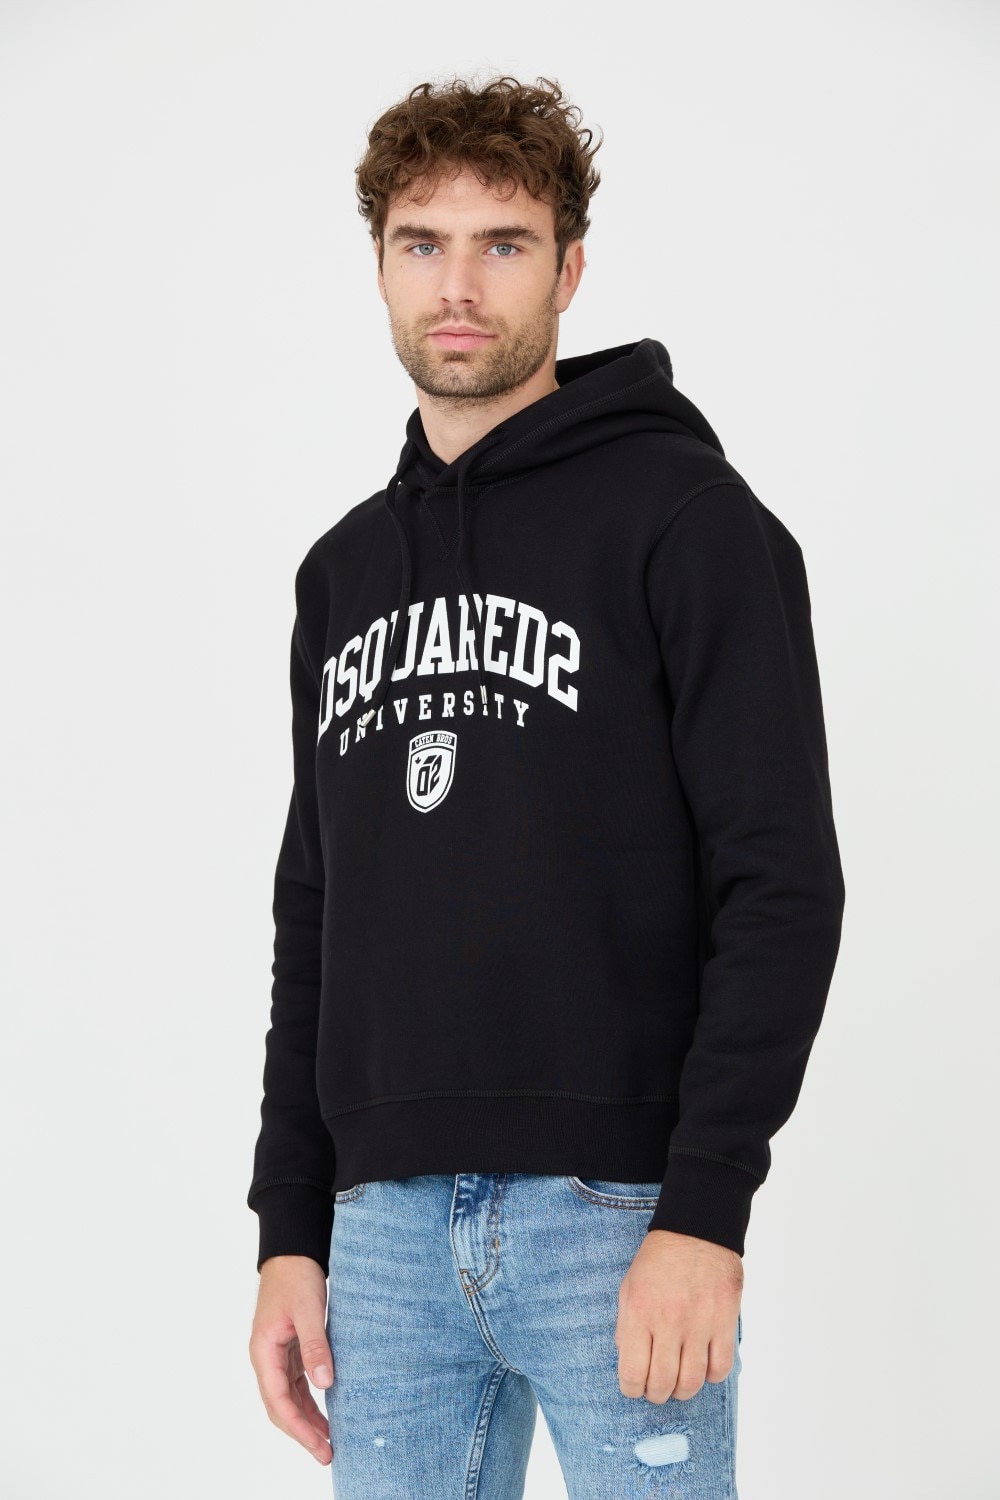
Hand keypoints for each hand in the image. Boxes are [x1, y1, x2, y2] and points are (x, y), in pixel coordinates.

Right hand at [248, 1254, 334, 1464]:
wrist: (292, 1251)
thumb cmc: (297, 1276)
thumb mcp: (308, 1310)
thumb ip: (315, 1346)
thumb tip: (325, 1384)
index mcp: (263, 1351)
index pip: (278, 1400)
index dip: (298, 1428)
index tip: (319, 1446)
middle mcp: (266, 1357)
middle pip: (281, 1405)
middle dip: (302, 1432)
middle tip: (327, 1454)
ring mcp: (276, 1354)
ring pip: (289, 1397)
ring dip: (307, 1420)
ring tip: (330, 1442)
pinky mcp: (289, 1348)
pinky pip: (297, 1383)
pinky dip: (310, 1401)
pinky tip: (327, 1413)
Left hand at [615, 1230, 742, 1402]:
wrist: (697, 1229)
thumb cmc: (659, 1259)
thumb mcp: (629, 1286)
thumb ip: (626, 1326)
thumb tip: (629, 1361)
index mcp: (640, 1311)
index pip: (632, 1373)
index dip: (631, 1389)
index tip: (634, 1387)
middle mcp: (669, 1321)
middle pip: (662, 1383)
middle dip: (656, 1394)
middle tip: (656, 1390)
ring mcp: (699, 1323)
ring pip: (692, 1382)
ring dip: (682, 1391)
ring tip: (678, 1383)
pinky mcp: (725, 1321)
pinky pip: (720, 1368)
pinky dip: (710, 1376)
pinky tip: (702, 1366)